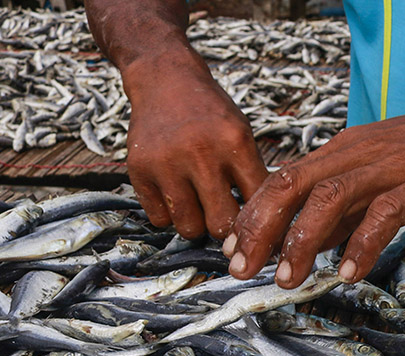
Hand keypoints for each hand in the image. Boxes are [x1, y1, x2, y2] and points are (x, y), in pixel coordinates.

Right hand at [123, 53, 267, 239]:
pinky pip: (159, 219)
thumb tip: (265, 228)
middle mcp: (200, 153)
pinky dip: (169, 215)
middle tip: (223, 215)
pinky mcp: (139, 170)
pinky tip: (175, 194)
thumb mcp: (241, 134)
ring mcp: (166, 163)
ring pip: (189, 228)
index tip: (255, 222)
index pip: (256, 204)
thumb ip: (252, 176)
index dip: (258, 219)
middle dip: (225, 228)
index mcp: (234, 143)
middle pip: (221, 225)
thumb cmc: (210, 114)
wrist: (165, 80)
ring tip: (198, 204)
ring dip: (196, 223)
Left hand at [223, 90, 404, 285]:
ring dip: (302, 241)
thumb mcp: (380, 178)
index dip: (253, 216)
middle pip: (292, 185)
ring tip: (288, 279)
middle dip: (262, 229)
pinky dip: (362, 243)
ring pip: (330, 198)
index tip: (234, 251)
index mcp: (343, 152)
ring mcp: (390, 165)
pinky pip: (384, 212)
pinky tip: (350, 272)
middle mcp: (357, 154)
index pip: (283, 180)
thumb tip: (309, 245)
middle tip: (243, 269)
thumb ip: (345, 210)